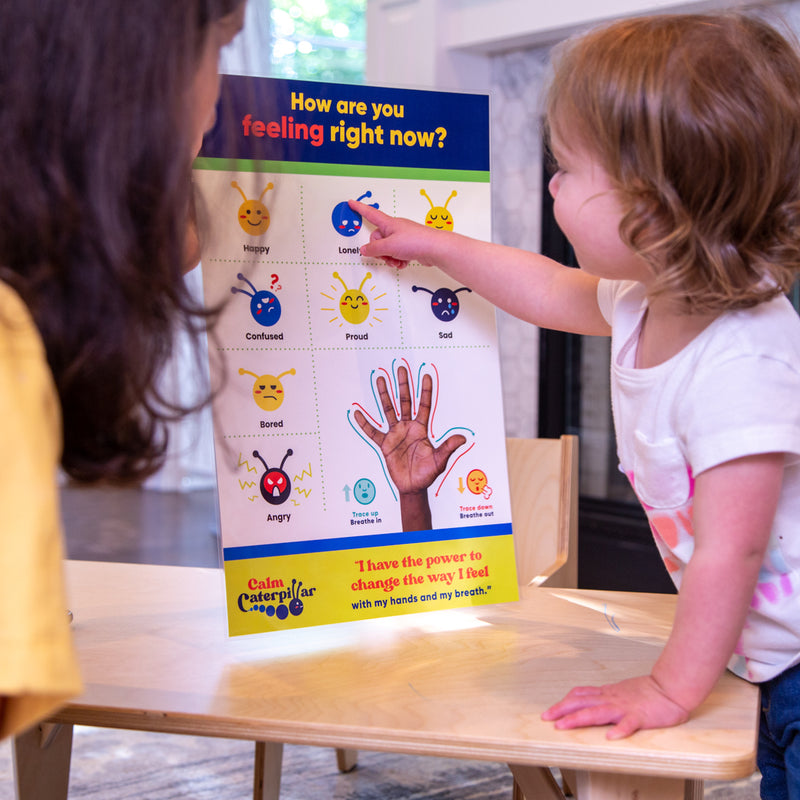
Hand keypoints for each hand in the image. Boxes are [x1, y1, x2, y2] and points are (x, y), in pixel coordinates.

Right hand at [348, 200, 442, 268]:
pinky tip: (404, 262)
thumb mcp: (389, 246)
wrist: (436, 249)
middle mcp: (395, 229)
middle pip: (377, 239)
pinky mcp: (409, 247)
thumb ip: (374, 249)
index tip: (351, 203)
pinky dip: (398, 260)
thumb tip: (364, 250)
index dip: (360, 208)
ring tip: (397, 260)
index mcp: (388, 224)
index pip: (370, 214)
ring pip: (387, 249)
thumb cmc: (415, 242)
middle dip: (380, 251)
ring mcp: (403, 238)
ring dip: (390, 258)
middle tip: (387, 255)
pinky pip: (397, 254)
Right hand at [353, 366, 465, 530]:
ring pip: (388, 410)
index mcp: (421, 429)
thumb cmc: (427, 473)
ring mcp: (395, 434)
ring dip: (384, 395)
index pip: (424, 405)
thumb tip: (462, 438)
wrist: (413, 486)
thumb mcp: (440, 460)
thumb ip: (448, 447)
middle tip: (401, 368)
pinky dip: (365, 423)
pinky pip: (372, 432)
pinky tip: (358, 413)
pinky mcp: (385, 444)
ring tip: (380, 379)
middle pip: (405, 401)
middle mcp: (408, 427)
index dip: (425, 391)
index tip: (425, 375)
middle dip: (403, 385)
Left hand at [541, 675, 689, 739]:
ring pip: (597, 712)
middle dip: (562, 710)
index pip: (580, 696)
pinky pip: (628, 724)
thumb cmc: (646, 692)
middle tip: (546, 718)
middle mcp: (611, 699)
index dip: (563, 703)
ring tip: (564, 726)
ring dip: (578, 719)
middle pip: (582, 703)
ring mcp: (624, 708)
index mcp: (607, 694)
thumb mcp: (619, 690)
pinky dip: (619, 730)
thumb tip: (586, 697)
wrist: (669, 688)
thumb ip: (604, 695)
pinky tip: (610, 737)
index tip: (549, 711)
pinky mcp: (640, 717)